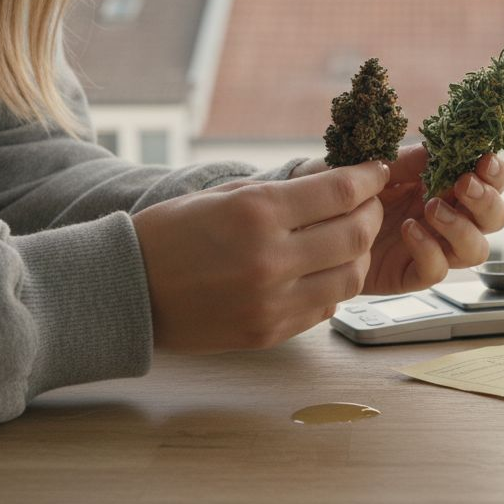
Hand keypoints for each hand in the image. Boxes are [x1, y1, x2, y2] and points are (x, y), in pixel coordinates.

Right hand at [133, 161, 388, 352]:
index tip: (377, 171)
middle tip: (370, 204)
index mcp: (256, 213)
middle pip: (356, 233)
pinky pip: (325, 307)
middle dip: (372, 213)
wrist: (126, 292)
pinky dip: (333, 285)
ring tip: (348, 239)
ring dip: (359, 254)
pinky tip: (322, 270)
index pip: (340, 191)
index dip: (369, 177)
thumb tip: (337, 182)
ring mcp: (273, 301)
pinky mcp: (270, 331)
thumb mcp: (223, 196)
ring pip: (351, 276)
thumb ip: (282, 192)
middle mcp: (271, 258)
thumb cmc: (169, 234)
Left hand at [293, 145, 503, 293]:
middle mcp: (446, 217)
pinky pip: (437, 270)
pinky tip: (408, 231)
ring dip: (461, 228)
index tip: (483, 161)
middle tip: (463, 185)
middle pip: (494, 219)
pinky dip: (429, 250)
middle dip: (486, 202)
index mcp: (444, 185)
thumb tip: (438, 149)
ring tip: (430, 208)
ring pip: (476, 250)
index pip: (488, 182)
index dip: (495, 174)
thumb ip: (406, 161)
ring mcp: (432, 247)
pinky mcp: (411, 274)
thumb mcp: (373, 166)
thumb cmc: (344, 188)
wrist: (309, 221)